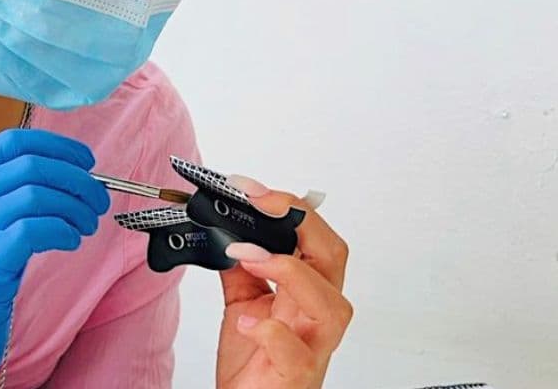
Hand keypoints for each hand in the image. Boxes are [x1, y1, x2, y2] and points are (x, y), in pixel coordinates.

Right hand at [0, 129, 109, 387]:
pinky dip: (64, 231)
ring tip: (87, 224)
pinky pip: (36, 230)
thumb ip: (14, 187)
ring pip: (38, 196)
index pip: (14, 142)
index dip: (57, 146)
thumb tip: (75, 174)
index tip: (86, 160)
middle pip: (33, 167)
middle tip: (98, 199)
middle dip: (77, 180)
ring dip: (76, 208)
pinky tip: (71, 241)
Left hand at [215, 176, 351, 388]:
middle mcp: (315, 315)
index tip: (248, 187)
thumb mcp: (242, 304)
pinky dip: (272, 334)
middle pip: (333, 258)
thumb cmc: (253, 364)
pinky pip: (298, 354)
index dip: (288, 206)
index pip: (314, 237)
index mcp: (306, 292)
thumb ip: (239, 268)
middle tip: (257, 202)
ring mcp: (312, 346)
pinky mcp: (297, 376)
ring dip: (290, 271)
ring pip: (331, 305)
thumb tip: (224, 227)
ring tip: (247, 254)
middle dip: (300, 222)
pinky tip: (248, 322)